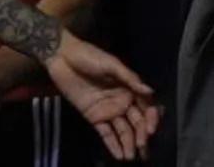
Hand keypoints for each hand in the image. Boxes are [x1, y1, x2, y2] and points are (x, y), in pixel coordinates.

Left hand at [46, 30, 157, 160]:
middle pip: (136, 122)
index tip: (150, 129)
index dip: (150, 118)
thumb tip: (150, 91)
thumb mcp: (111, 64)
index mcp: (129, 88)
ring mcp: (108, 111)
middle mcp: (122, 101)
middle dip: (141, 135)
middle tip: (143, 147)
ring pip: (123, 130)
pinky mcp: (94, 118)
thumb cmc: (89, 56)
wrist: (63, 58)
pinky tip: (120, 155)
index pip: (145, 106)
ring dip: (129, 144)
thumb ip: (130, 78)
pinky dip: (113, 144)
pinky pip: (106, 133)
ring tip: (131, 157)